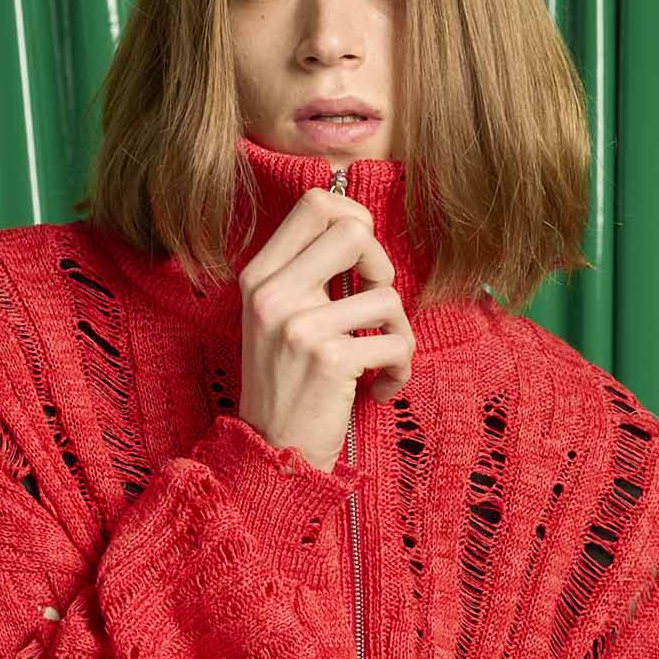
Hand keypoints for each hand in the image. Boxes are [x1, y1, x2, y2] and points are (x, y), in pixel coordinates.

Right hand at [237, 186, 415, 473]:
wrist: (271, 453)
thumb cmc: (287, 385)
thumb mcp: (277, 319)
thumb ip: (306, 274)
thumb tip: (359, 229)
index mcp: (259, 276)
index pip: (314, 204)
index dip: (354, 216)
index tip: (363, 256)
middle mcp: (273, 294)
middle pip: (354, 230)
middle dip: (382, 265)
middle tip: (374, 303)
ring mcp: (299, 326)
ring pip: (387, 295)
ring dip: (399, 333)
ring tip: (381, 360)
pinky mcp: (330, 360)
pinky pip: (396, 342)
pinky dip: (400, 370)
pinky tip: (380, 388)